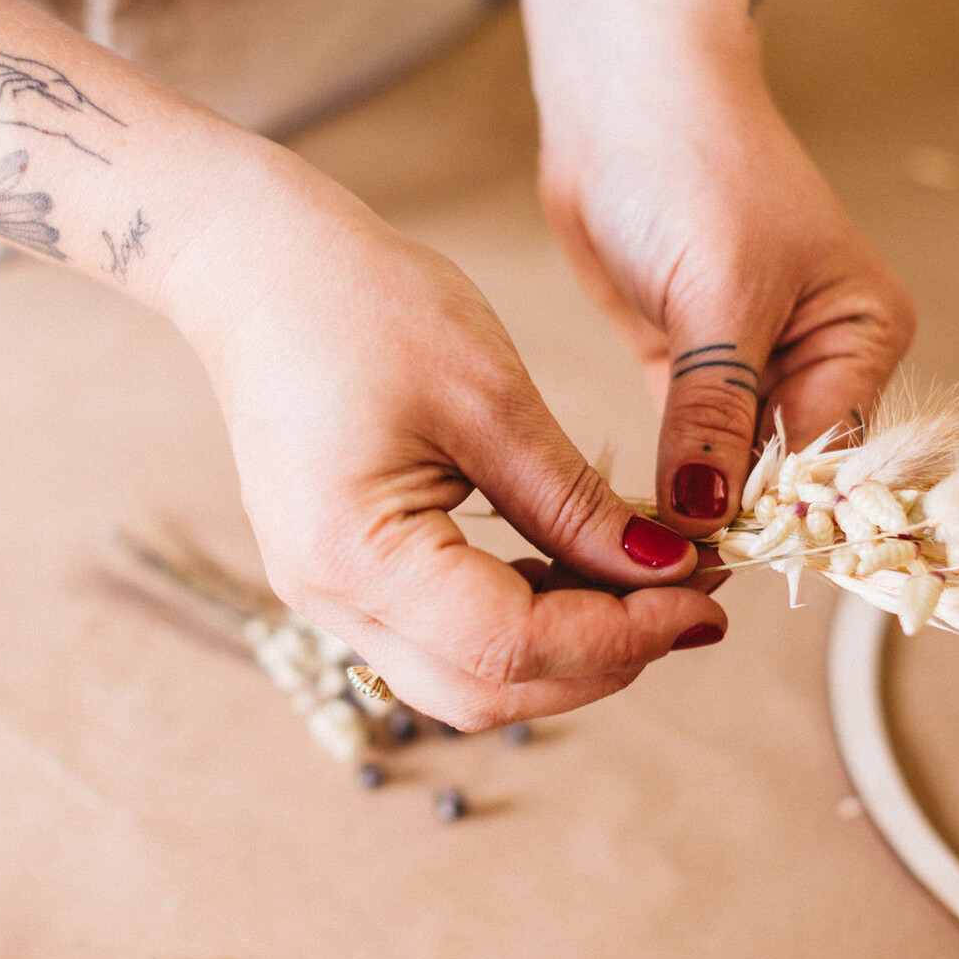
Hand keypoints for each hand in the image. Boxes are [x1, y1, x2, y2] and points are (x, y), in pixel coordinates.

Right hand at [160, 143, 728, 728]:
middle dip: (600, 661)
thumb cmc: (362, 304)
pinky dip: (515, 620)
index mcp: (356, 553)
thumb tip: (664, 574)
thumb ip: (575, 503)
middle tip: (688, 605)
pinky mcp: (336, 569)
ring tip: (645, 586)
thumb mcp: (490, 397)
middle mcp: (326, 596)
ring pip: (461, 675)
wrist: (256, 267)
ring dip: (561, 649)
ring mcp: (322, 589)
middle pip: (484, 690)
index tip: (702, 603)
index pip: (510, 647)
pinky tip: (573, 570)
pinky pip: (437, 632)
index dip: (620, 637)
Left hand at [536, 68, 915, 538]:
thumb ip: (715, 409)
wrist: (622, 100)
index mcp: (862, 337)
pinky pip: (686, 447)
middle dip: (731, 525)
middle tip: (665, 585)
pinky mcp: (687, 369)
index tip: (711, 569)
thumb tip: (709, 515)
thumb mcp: (718, 294)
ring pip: (730, 469)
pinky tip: (630, 526)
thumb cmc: (692, 166)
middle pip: (783, 477)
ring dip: (692, 511)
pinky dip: (662, 482)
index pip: (830, 459)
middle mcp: (818, 360)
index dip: (773, 518)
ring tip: (641, 568)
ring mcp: (749, 368)